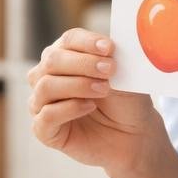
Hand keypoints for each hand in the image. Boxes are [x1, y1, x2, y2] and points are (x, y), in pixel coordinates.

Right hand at [26, 29, 162, 176]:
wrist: (134, 137)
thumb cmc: (126, 103)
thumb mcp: (124, 76)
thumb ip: (112, 59)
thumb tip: (107, 46)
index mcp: (67, 57)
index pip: (68, 40)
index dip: (87, 42)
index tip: (109, 48)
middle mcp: (48, 77)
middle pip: (52, 60)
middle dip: (83, 63)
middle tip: (109, 70)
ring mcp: (42, 103)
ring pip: (46, 86)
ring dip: (77, 85)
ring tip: (103, 90)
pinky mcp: (44, 130)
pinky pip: (46, 116)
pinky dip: (68, 109)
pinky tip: (89, 107)